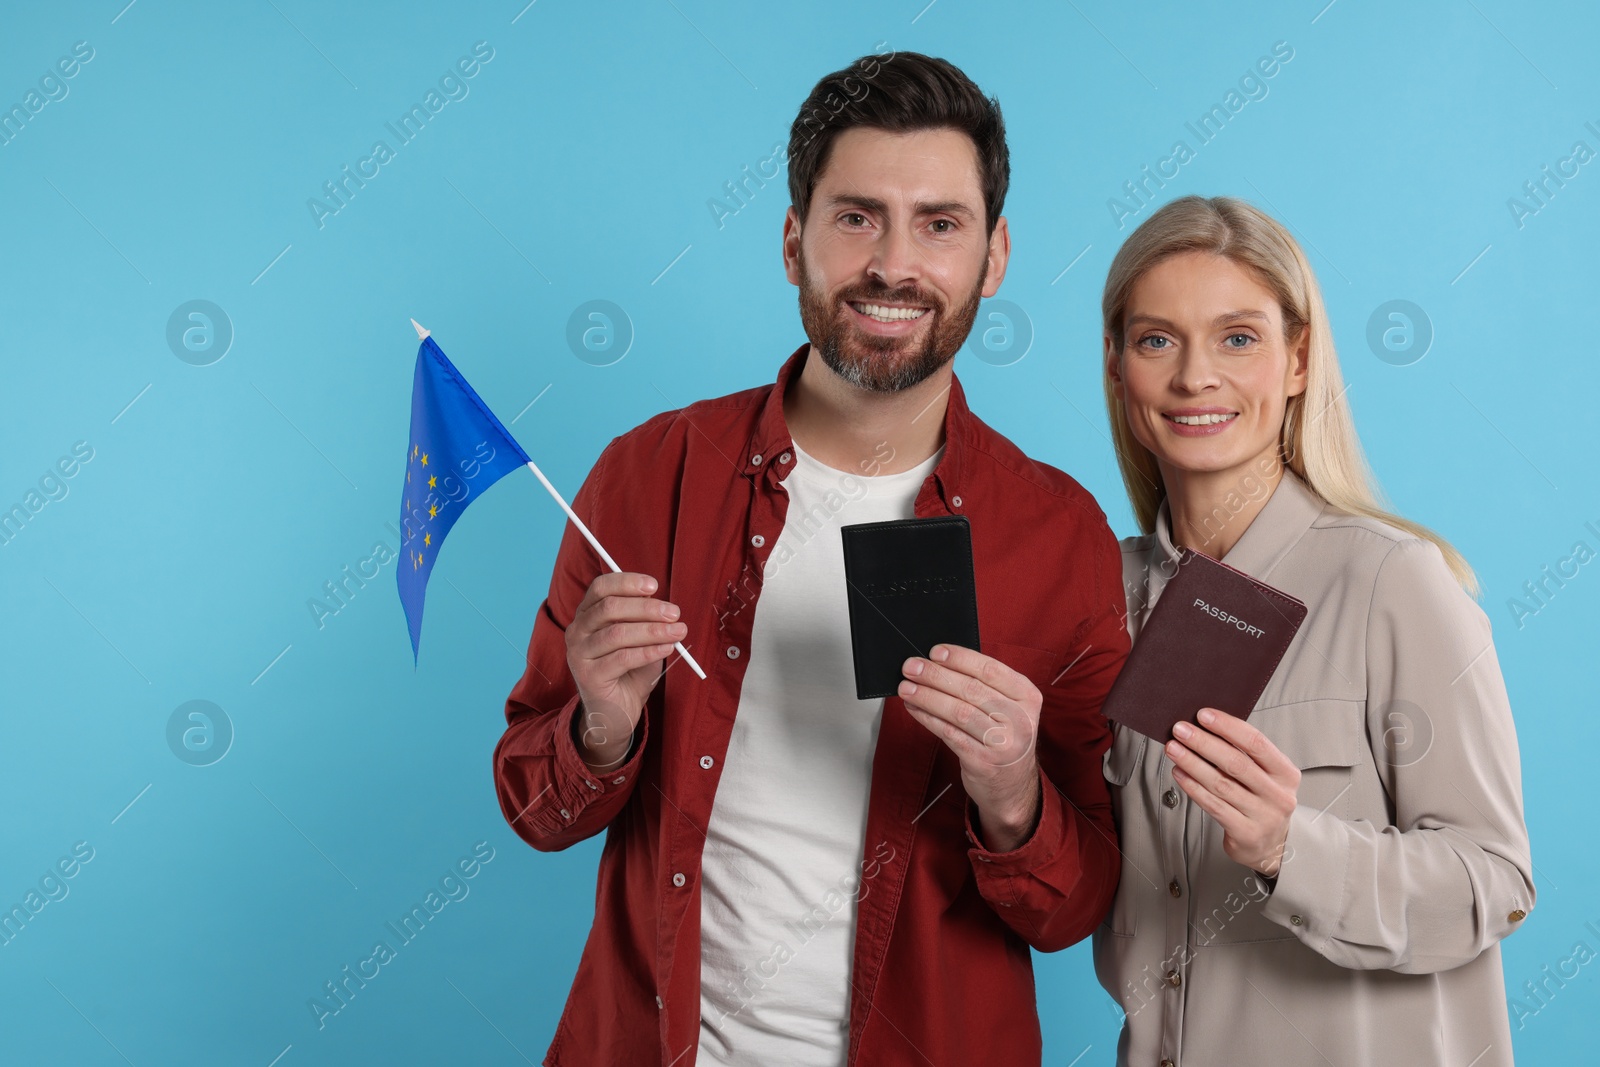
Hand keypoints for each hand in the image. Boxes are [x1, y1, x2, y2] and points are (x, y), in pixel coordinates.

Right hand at [566, 572, 684, 768]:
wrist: (615, 712)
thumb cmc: (629, 670)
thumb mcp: (638, 639)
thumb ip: (644, 620)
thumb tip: (664, 606)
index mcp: (586, 614)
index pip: (601, 587)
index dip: (627, 582)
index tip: (655, 586)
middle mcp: (577, 630)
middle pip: (610, 607)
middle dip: (647, 608)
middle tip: (675, 613)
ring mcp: (579, 653)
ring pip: (617, 632)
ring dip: (653, 630)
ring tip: (678, 632)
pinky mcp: (588, 676)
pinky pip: (622, 658)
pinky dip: (649, 651)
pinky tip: (667, 649)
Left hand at [899, 644, 1041, 851]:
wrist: (1012, 787)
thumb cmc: (1003, 737)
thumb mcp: (1008, 709)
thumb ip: (984, 686)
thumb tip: (938, 663)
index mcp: (1028, 697)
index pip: (991, 670)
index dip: (960, 658)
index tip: (935, 651)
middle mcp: (1020, 720)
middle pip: (971, 690)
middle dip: (936, 675)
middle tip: (911, 666)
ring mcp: (1003, 743)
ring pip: (958, 711)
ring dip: (927, 696)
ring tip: (906, 687)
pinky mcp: (983, 762)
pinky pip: (949, 734)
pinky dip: (928, 718)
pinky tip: (914, 708)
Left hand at [1166, 708, 1299, 875]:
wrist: (1269, 845)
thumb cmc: (1261, 802)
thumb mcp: (1265, 777)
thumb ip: (1244, 755)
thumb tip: (1205, 727)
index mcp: (1286, 774)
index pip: (1257, 743)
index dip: (1228, 727)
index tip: (1203, 715)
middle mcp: (1278, 795)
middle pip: (1236, 763)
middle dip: (1204, 742)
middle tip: (1180, 730)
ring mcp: (1263, 816)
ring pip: (1221, 784)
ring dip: (1192, 763)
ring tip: (1174, 748)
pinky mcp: (1245, 833)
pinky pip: (1213, 805)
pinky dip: (1193, 787)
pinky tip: (1179, 773)